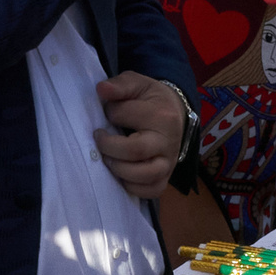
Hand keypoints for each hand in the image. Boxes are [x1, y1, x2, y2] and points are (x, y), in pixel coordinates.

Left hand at [93, 71, 185, 199]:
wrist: (175, 112)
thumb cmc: (151, 99)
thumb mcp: (137, 84)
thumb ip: (120, 85)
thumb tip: (101, 90)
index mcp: (161, 115)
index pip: (125, 116)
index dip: (110, 113)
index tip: (108, 111)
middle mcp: (168, 141)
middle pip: (135, 151)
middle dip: (109, 147)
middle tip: (100, 138)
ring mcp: (169, 162)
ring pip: (144, 175)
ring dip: (118, 169)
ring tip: (109, 158)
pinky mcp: (166, 177)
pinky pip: (151, 191)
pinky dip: (132, 186)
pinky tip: (122, 174)